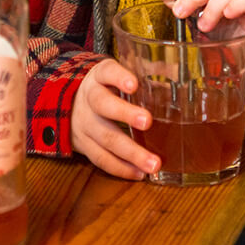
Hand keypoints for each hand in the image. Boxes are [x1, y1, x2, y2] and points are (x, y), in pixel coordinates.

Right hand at [70, 59, 160, 179]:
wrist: (68, 105)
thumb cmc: (105, 88)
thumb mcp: (118, 75)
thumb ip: (146, 72)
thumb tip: (175, 70)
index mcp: (99, 77)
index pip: (107, 72)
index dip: (119, 77)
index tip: (134, 84)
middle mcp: (89, 99)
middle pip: (103, 105)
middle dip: (125, 115)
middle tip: (147, 121)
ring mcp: (84, 124)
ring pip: (104, 138)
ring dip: (130, 153)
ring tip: (153, 163)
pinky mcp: (83, 145)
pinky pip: (101, 159)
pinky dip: (121, 168)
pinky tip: (140, 173)